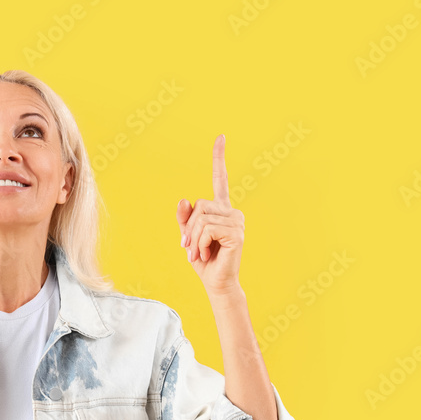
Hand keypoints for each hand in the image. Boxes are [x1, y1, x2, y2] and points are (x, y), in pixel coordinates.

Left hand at [176, 134, 245, 295]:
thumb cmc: (203, 259)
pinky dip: (201, 244)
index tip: (221, 137)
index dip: (219, 158)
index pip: (221, 179)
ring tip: (199, 252)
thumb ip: (185, 218)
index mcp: (220, 209)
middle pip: (199, 206)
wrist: (216, 282)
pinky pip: (207, 230)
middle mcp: (231, 212)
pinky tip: (207, 253)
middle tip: (190, 248)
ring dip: (194, 239)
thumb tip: (184, 199)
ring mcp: (236, 222)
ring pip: (201, 218)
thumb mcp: (188, 237)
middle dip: (188, 228)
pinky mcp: (237, 233)